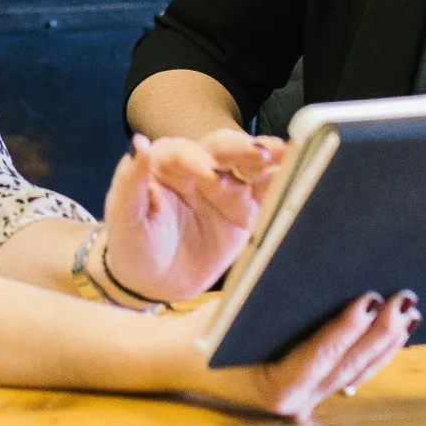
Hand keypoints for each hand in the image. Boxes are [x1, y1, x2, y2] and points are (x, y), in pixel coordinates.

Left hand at [101, 130, 287, 303]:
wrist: (153, 281)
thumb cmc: (133, 244)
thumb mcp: (124, 217)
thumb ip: (130, 182)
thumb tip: (139, 144)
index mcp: (166, 163)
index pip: (183, 152)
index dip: (196, 160)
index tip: (208, 174)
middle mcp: (199, 167)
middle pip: (222, 149)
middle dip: (241, 149)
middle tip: (259, 153)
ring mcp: (226, 187)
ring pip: (249, 165)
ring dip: (268, 158)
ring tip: (288, 153)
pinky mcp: (245, 209)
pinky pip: (266, 192)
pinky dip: (283, 182)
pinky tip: (301, 174)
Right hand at [171, 289, 420, 420]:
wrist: (184, 361)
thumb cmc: (208, 329)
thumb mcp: (233, 309)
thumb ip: (272, 299)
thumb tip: (318, 267)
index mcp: (273, 387)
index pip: (318, 357)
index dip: (347, 329)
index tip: (371, 300)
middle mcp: (295, 403)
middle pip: (347, 367)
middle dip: (380, 334)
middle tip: (404, 300)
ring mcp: (307, 401)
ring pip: (356, 373)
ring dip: (386, 343)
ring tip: (409, 312)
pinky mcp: (314, 391)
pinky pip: (351, 373)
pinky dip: (375, 351)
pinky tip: (396, 331)